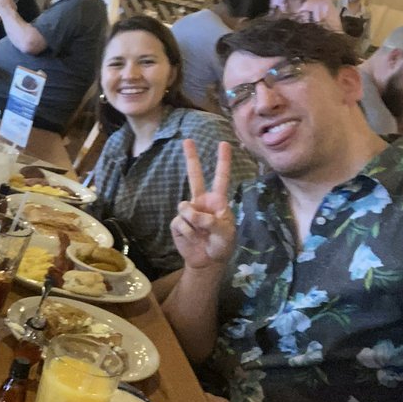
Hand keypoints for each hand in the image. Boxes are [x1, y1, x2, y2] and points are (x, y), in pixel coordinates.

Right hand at [170, 139, 235, 269]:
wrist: (207, 261)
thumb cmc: (222, 245)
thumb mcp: (225, 233)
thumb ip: (210, 221)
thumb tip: (189, 212)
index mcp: (217, 201)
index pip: (221, 178)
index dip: (222, 161)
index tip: (223, 144)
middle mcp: (201, 202)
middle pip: (195, 176)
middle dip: (191, 158)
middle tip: (187, 140)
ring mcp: (188, 212)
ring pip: (186, 208)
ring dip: (194, 223)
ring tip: (202, 235)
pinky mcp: (177, 223)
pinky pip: (180, 223)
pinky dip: (188, 233)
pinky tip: (193, 239)